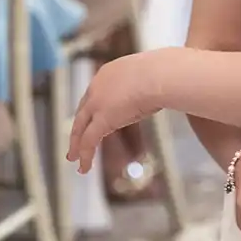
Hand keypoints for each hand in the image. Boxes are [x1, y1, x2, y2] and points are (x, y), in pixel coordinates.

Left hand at [67, 50, 166, 174]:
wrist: (162, 74)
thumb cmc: (166, 72)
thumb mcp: (153, 75)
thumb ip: (150, 84)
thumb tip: (165, 88)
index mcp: (109, 73)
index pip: (95, 93)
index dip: (92, 109)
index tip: (92, 119)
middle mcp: (97, 86)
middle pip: (83, 111)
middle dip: (78, 127)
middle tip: (74, 140)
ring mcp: (97, 103)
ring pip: (81, 127)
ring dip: (77, 145)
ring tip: (74, 158)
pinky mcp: (102, 119)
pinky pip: (89, 141)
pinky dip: (85, 156)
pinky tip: (85, 168)